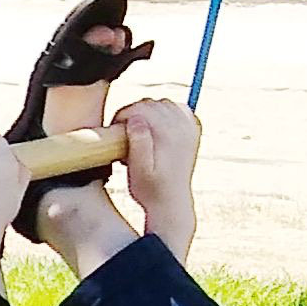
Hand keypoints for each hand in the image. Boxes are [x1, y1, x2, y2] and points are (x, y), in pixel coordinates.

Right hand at [114, 97, 197, 211]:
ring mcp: (188, 127)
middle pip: (151, 103)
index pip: (140, 108)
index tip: (114, 130)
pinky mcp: (191, 130)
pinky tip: (157, 126)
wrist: (171, 202)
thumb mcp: (138, 170)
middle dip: (134, 113)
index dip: (122, 116)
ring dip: (148, 112)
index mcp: (167, 133)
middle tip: (123, 133)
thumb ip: (138, 143)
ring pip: (163, 103)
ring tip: (138, 131)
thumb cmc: (150, 189)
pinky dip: (166, 112)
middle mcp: (181, 127)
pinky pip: (178, 108)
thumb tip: (135, 119)